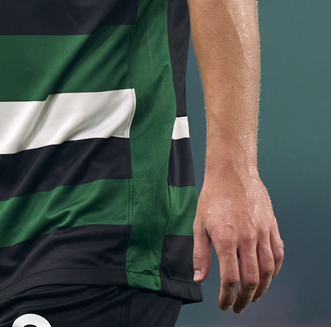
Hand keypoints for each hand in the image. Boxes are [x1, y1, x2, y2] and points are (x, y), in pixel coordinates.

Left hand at [193, 166, 283, 312]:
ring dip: (261, 289)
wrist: (232, 171)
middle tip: (238, 306)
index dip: (227, 297)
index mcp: (226, 239)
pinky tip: (267, 276)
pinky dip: (274, 271)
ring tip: (252, 296)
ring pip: (267, 271)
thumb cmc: (213, 196)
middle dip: (244, 299)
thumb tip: (199, 278)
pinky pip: (277, 254)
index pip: (230, 279)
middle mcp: (246, 238)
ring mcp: (261, 232)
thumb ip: (200, 253)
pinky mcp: (271, 226)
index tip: (224, 304)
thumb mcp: (199, 224)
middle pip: (251, 280)